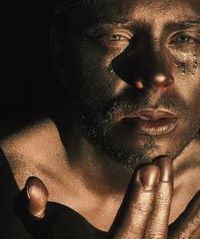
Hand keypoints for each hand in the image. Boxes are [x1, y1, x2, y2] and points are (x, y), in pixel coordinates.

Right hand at [14, 157, 199, 238]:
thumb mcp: (48, 231)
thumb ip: (36, 210)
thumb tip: (30, 185)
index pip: (129, 230)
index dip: (139, 200)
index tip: (148, 168)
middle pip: (154, 228)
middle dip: (158, 194)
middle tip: (162, 160)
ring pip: (175, 234)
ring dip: (186, 205)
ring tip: (189, 176)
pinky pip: (184, 236)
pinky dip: (196, 219)